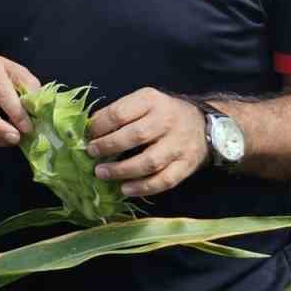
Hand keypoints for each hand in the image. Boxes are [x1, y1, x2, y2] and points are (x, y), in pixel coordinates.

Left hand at [85, 88, 207, 197]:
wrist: (203, 124)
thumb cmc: (162, 113)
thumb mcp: (142, 102)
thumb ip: (118, 112)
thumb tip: (89, 128)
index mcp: (151, 101)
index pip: (121, 113)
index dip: (100, 126)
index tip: (88, 135)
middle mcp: (167, 121)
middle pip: (135, 136)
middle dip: (109, 146)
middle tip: (92, 153)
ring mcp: (179, 145)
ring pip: (150, 161)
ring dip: (122, 170)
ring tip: (101, 173)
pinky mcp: (186, 165)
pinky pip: (165, 180)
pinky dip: (143, 187)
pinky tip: (125, 189)